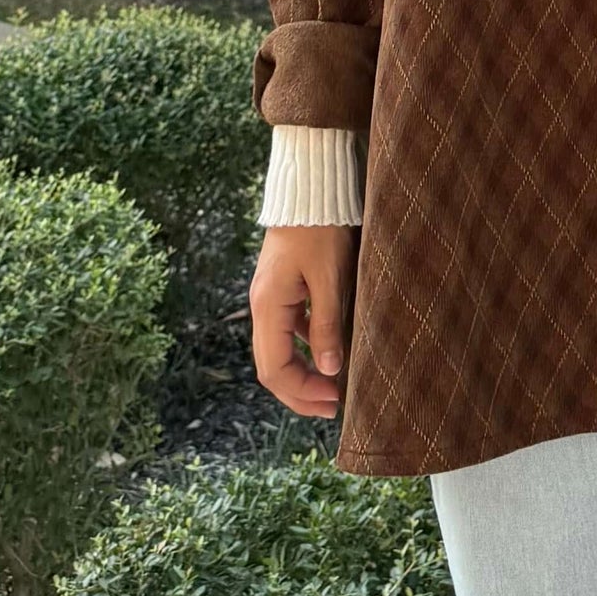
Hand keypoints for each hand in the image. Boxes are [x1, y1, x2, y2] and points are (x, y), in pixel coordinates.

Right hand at [251, 224, 356, 417]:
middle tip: (334, 407)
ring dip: (304, 372)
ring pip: (280, 349)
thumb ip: (327, 324)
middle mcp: (262, 307)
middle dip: (301, 391)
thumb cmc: (321, 229)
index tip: (333, 402)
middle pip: (272, 366)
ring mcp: (270, 297)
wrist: (310, 189)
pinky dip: (306, 348)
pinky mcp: (283, 288)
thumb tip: (329, 370)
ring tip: (333, 387)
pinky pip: (290, 329)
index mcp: (268, 307)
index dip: (301, 393)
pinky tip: (329, 351)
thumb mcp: (329, 278)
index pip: (274, 370)